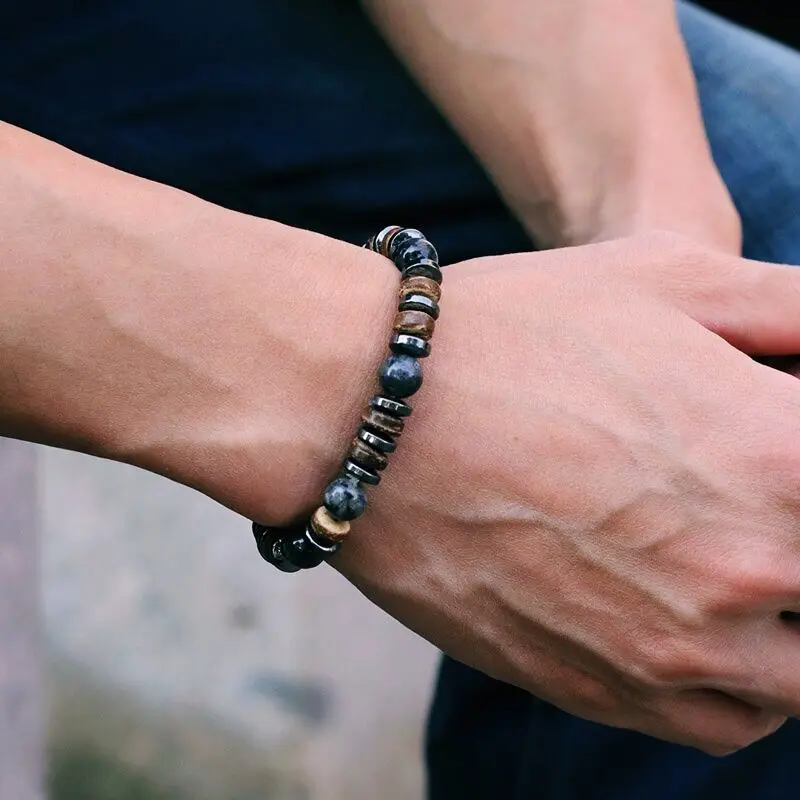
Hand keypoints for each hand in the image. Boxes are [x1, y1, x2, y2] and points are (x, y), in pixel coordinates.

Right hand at [331, 232, 799, 754]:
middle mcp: (748, 571)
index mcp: (784, 457)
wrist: (368, 410)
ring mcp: (671, 648)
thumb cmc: (513, 331)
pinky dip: (737, 685)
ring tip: (737, 564)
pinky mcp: (596, 685)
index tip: (774, 442)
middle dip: (798, 531)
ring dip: (786, 622)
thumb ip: (791, 309)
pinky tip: (696, 624)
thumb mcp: (670, 272)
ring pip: (797, 678)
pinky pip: (723, 721)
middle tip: (748, 490)